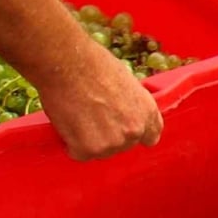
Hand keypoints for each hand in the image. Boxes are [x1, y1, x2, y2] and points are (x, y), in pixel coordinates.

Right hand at [35, 42, 163, 160]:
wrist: (67, 63)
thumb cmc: (92, 65)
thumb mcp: (126, 84)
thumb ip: (130, 106)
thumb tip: (122, 114)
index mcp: (148, 112)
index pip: (150, 136)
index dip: (133, 133)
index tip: (121, 130)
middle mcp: (135, 130)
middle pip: (123, 146)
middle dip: (108, 136)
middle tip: (91, 117)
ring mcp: (113, 142)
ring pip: (101, 151)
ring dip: (89, 140)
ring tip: (79, 115)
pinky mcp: (89, 149)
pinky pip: (79, 154)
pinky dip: (71, 144)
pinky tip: (69, 122)